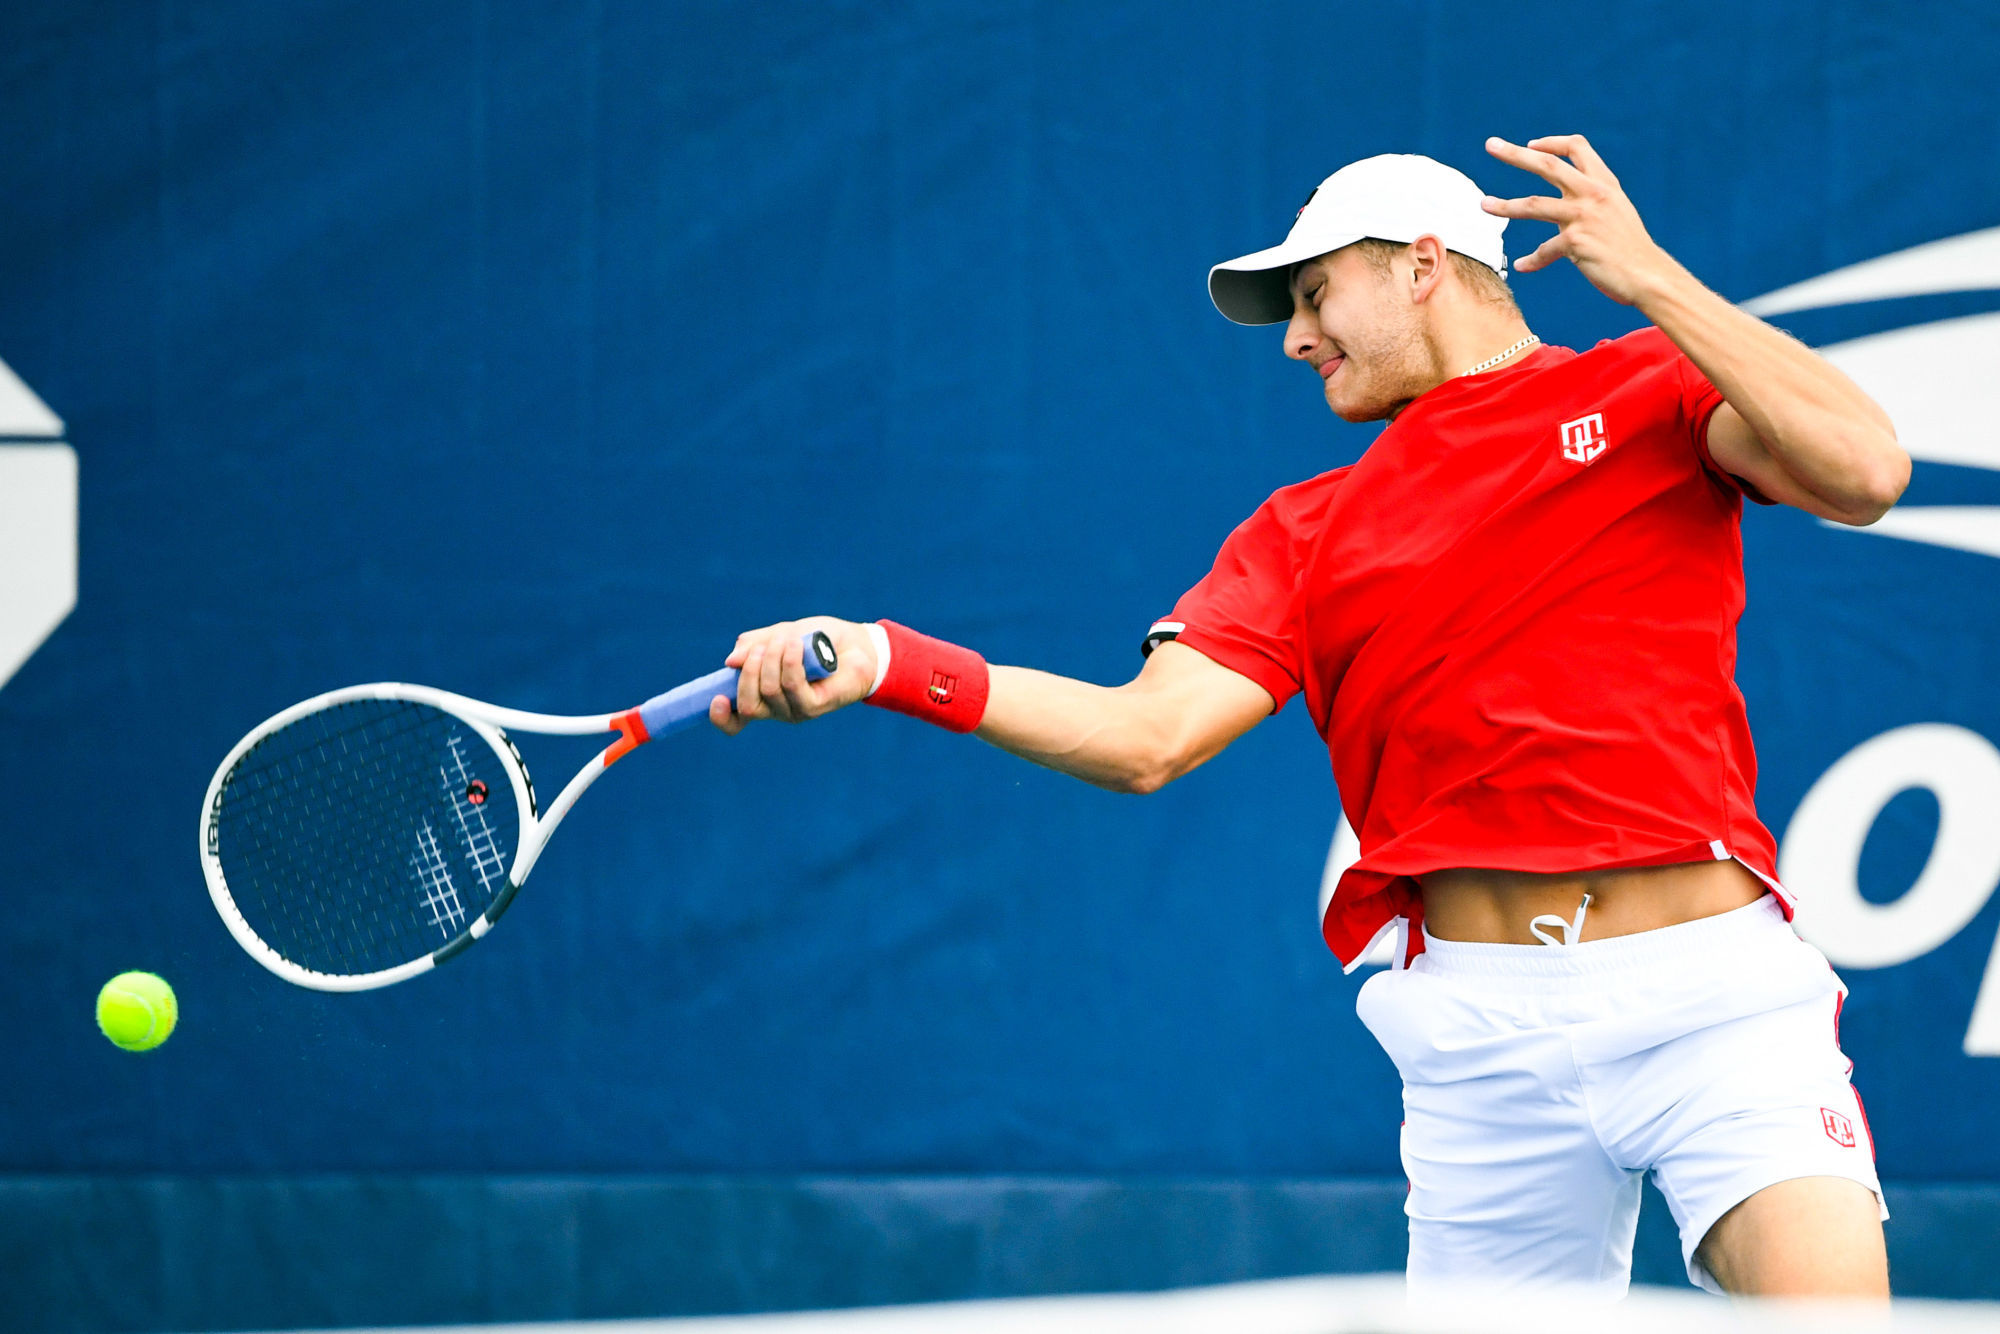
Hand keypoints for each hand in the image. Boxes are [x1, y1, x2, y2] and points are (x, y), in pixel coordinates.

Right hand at [709, 616, 877, 734]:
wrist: (857, 644)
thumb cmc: (817, 641)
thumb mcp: (780, 634)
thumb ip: (754, 645)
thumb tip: (729, 662)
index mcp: (762, 696)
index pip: (735, 722)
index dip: (720, 717)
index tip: (716, 698)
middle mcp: (776, 709)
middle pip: (747, 704)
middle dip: (749, 670)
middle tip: (765, 647)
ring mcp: (795, 711)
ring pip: (769, 691)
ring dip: (772, 659)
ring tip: (788, 638)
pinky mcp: (815, 707)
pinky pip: (793, 686)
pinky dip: (790, 662)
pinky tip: (797, 645)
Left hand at [1481, 135, 1681, 306]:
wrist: (1648, 275)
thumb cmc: (1631, 249)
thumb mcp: (1616, 213)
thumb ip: (1593, 202)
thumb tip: (1568, 204)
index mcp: (1604, 183)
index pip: (1577, 148)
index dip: (1552, 143)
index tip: (1531, 144)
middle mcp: (1593, 194)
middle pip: (1547, 165)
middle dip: (1515, 154)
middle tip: (1490, 145)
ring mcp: (1583, 216)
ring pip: (1533, 204)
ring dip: (1505, 205)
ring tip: (1484, 205)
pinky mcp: (1576, 242)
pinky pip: (1544, 250)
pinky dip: (1532, 260)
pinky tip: (1521, 266)